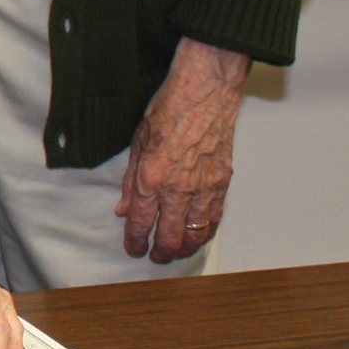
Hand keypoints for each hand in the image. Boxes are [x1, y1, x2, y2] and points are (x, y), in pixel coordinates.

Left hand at [117, 37, 249, 261]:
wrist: (205, 91)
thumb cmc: (169, 108)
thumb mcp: (137, 142)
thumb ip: (131, 181)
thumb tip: (125, 209)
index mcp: (152, 177)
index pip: (142, 222)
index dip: (136, 241)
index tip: (133, 249)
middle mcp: (179, 188)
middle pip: (170, 235)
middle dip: (161, 252)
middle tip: (155, 257)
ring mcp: (204, 187)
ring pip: (196, 232)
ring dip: (185, 247)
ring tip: (176, 252)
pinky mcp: (223, 182)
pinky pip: (215, 217)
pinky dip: (207, 232)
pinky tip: (200, 236)